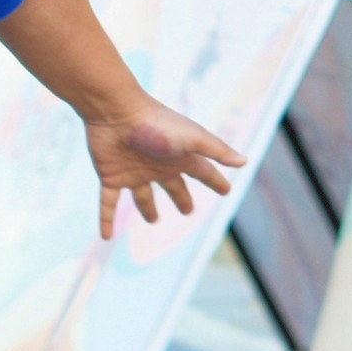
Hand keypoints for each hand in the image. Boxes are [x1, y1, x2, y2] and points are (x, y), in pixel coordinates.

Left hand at [84, 98, 244, 237]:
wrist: (116, 113)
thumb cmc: (157, 124)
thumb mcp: (193, 138)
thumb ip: (217, 151)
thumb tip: (245, 161)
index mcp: (179, 157)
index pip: (203, 172)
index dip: (215, 182)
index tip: (226, 190)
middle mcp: (157, 165)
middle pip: (173, 186)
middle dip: (181, 198)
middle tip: (187, 211)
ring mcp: (133, 172)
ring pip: (142, 196)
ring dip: (147, 208)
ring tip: (152, 221)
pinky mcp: (111, 177)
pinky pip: (108, 203)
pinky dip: (106, 220)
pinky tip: (106, 237)